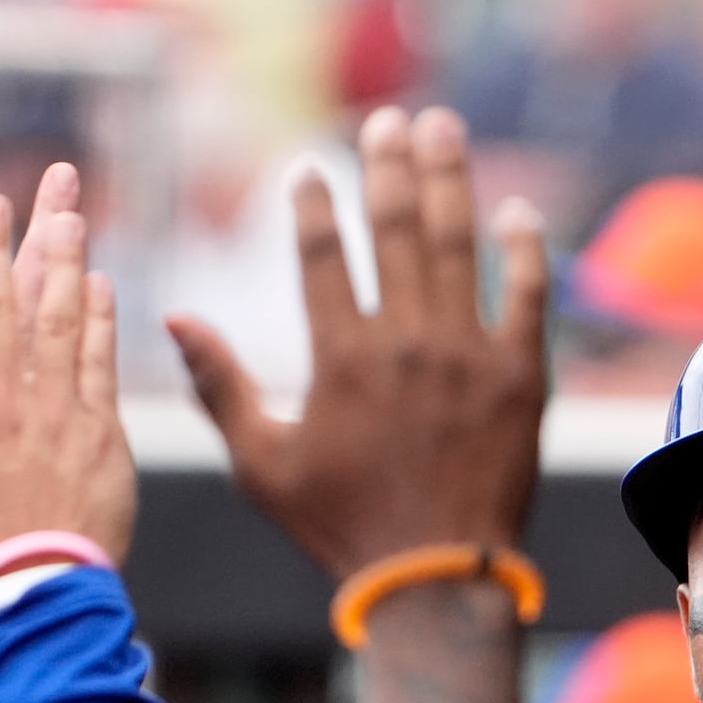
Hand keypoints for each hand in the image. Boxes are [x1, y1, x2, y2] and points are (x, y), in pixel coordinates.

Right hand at [167, 106, 548, 578]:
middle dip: (389, 164)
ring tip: (443, 130)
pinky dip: (525, 250)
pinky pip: (528, 296)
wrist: (435, 581)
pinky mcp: (522, 378)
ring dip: (451, 179)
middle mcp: (407, 343)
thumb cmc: (342, 526)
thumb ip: (219, 385)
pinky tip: (518, 213)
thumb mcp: (262, 463)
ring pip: (460, 244)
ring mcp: (470, 356)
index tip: (312, 170)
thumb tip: (173, 315)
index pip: (325, 253)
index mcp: (341, 358)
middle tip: (390, 121)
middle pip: (397, 227)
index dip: (317, 203)